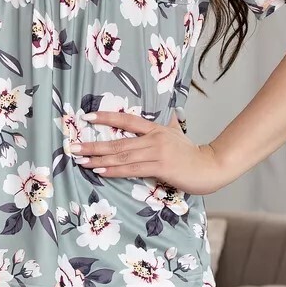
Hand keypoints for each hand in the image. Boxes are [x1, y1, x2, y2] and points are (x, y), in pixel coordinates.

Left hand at [71, 109, 227, 196]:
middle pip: (119, 141)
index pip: (127, 120)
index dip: (107, 118)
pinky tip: (101, 171)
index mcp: (156, 129)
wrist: (211, 167)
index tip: (86, 117)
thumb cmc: (193, 154)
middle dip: (94, 145)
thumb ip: (172, 126)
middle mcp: (154, 138)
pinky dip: (114, 171)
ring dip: (99, 159)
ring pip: (122, 156)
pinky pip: (132, 169)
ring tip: (82, 161)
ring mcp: (157, 152)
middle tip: (74, 147)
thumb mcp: (179, 135)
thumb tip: (172, 116)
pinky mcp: (161, 167)